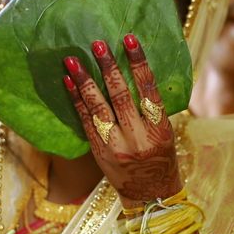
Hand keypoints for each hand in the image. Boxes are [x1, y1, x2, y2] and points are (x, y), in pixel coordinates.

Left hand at [63, 34, 181, 208]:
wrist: (150, 194)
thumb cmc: (162, 158)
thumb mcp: (166, 132)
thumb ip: (152, 108)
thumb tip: (135, 74)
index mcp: (159, 128)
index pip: (148, 88)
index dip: (138, 62)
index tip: (129, 40)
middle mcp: (137, 136)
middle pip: (121, 96)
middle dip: (108, 68)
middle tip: (97, 44)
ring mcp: (116, 145)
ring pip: (99, 108)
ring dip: (85, 82)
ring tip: (73, 60)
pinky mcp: (99, 152)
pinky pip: (85, 122)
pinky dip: (77, 101)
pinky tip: (68, 83)